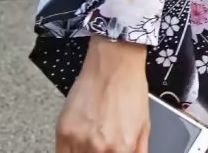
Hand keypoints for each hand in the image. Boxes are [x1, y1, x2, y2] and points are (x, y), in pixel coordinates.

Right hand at [56, 38, 149, 152]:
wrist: (114, 64)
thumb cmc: (130, 89)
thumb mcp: (144, 125)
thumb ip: (137, 150)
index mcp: (123, 148)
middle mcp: (100, 148)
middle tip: (99, 148)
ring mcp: (80, 141)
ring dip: (84, 152)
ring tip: (91, 143)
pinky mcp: (63, 131)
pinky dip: (69, 152)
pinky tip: (78, 144)